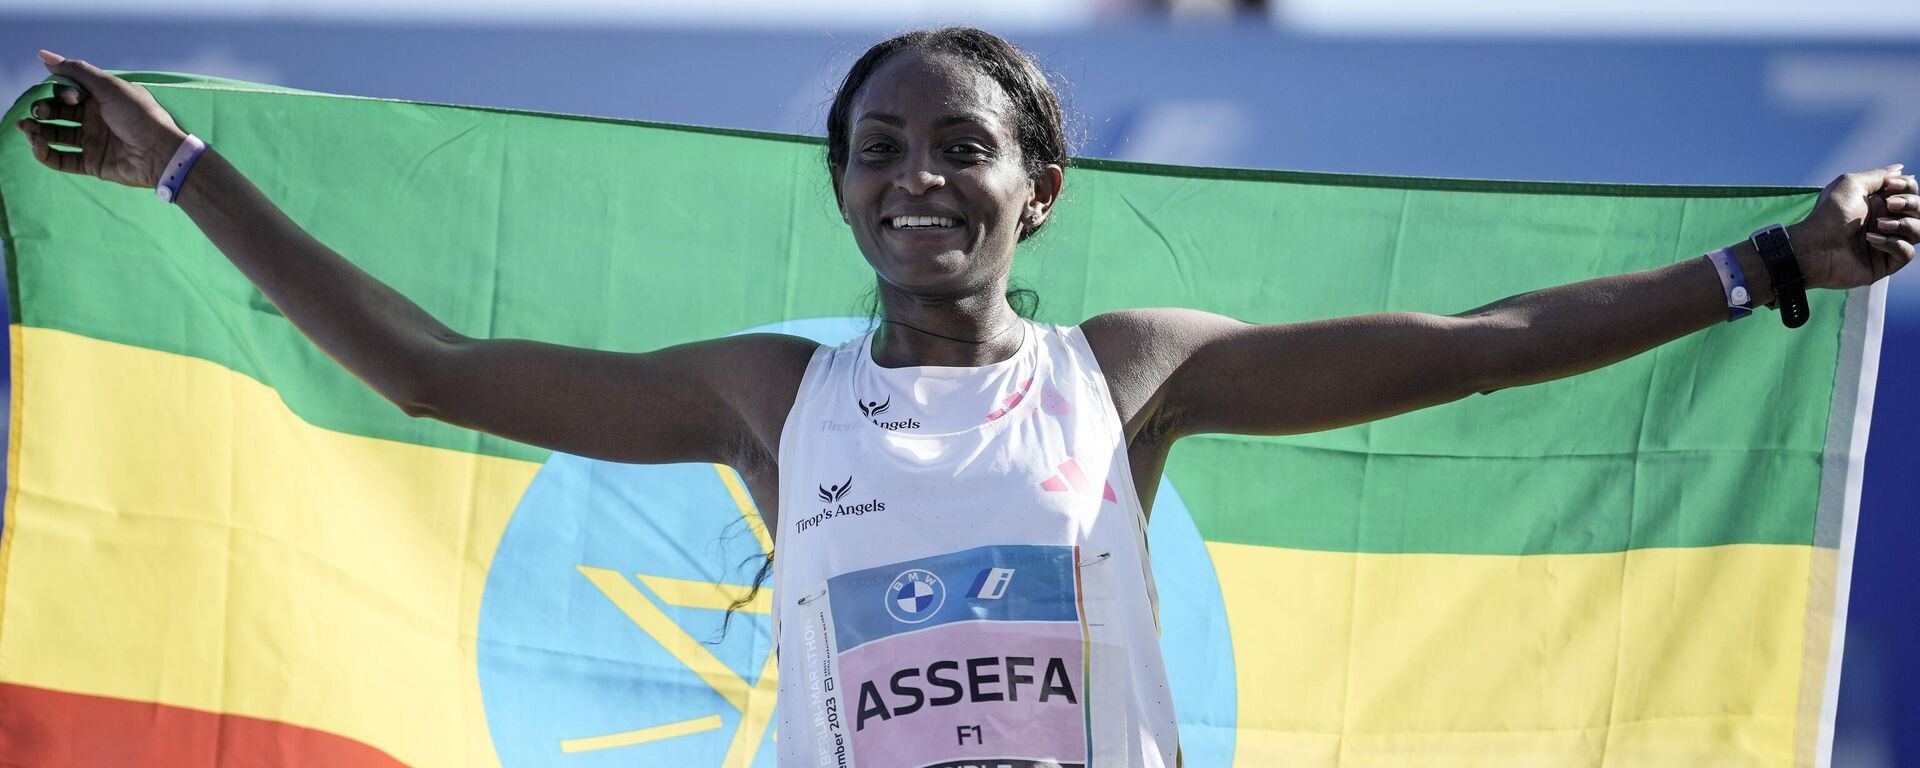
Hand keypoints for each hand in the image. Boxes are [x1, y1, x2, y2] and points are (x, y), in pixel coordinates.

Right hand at [12, 49, 189, 188]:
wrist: (161, 153)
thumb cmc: (140, 116)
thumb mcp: (110, 87)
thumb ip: (77, 71)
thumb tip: (43, 55)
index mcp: (101, 99)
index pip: (68, 92)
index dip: (61, 93)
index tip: (71, 98)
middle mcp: (95, 119)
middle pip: (58, 113)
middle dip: (42, 111)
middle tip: (36, 113)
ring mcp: (93, 142)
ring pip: (55, 135)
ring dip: (37, 130)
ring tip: (26, 128)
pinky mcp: (92, 163)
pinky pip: (62, 159)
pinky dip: (46, 154)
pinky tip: (38, 146)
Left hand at [1789, 164, 1917, 289]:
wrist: (1815, 247)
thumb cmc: (1829, 215)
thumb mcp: (1851, 184)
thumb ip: (1878, 176)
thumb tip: (1900, 170)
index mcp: (1879, 203)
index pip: (1911, 192)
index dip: (1908, 187)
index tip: (1891, 186)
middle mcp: (1885, 221)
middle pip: (1919, 210)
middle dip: (1910, 204)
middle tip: (1889, 205)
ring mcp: (1887, 243)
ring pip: (1919, 231)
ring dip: (1902, 224)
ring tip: (1878, 225)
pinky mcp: (1885, 263)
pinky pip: (1907, 252)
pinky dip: (1893, 244)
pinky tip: (1871, 240)